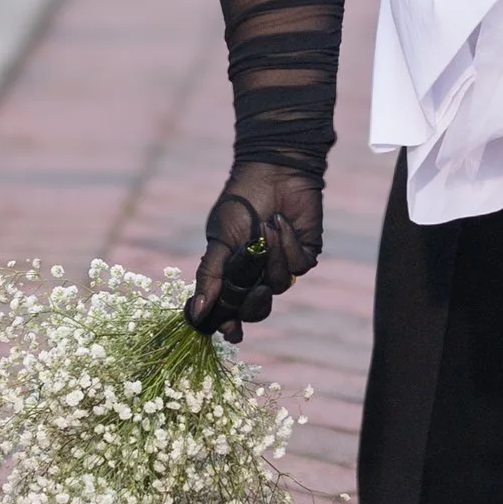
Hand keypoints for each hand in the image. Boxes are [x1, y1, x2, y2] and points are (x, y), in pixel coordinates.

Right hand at [186, 165, 324, 341]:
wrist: (272, 171)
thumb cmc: (239, 203)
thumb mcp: (219, 241)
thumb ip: (209, 277)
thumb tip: (196, 313)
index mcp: (233, 274)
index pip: (231, 310)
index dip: (230, 325)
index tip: (230, 332)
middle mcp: (258, 275)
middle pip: (257, 309)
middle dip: (254, 302)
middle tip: (254, 287)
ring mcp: (282, 265)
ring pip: (279, 286)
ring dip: (271, 258)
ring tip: (264, 228)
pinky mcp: (305, 253)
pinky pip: (299, 265)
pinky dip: (288, 245)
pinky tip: (280, 223)